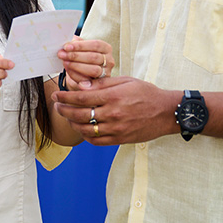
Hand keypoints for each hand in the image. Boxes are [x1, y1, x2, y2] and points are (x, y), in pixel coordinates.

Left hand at [52, 76, 177, 145]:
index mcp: (113, 97)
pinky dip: (85, 136)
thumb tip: (82, 85)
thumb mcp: (126, 81)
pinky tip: (82, 129)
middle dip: (63, 110)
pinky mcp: (120, 139)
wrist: (166, 112)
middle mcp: (113, 114)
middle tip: (57, 106)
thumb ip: (103, 84)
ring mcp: (116, 129)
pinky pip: (97, 141)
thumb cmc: (146, 93)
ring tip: (67, 118)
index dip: (65, 97)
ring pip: (86, 129)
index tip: (57, 95)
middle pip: (79, 114)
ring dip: (72, 124)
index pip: (81, 97)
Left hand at [57, 37, 113, 87]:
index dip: (80, 45)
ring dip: (76, 66)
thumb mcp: (82, 49)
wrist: (84, 74)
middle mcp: (109, 61)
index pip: (96, 45)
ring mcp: (106, 73)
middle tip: (62, 54)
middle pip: (94, 57)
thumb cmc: (83, 58)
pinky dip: (76, 75)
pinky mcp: (100, 85)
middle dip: (76, 56)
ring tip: (65, 62)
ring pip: (93, 70)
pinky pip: (88, 81)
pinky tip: (68, 70)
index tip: (67, 46)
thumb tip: (68, 41)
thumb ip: (77, 44)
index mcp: (106, 48)